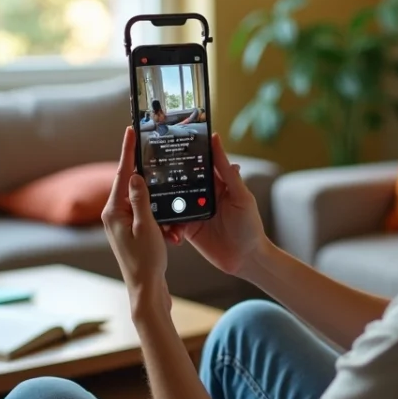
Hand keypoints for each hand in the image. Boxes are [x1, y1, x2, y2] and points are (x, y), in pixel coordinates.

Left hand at [103, 126, 170, 315]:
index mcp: (113, 211)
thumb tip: (135, 175)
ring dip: (161, 208)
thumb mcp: (146, 226)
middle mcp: (115, 215)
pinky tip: (173, 233)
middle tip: (159, 158)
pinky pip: (150, 217)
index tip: (130, 130)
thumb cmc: (145, 261)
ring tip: (171, 224)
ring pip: (145, 202)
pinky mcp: (133, 233)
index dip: (127, 150)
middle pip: (133, 185)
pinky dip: (162, 221)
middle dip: (151, 180)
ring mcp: (123, 224)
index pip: (121, 173)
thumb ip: (140, 199)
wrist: (146, 291)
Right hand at [162, 133, 267, 276]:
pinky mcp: (187, 228)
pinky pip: (172, 221)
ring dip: (162, 199)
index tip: (168, 140)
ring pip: (172, 200)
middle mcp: (203, 195)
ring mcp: (193, 211)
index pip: (198, 163)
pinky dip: (165, 222)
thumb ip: (226, 171)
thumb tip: (216, 140)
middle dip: (165, 176)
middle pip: (181, 180)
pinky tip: (162, 223)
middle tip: (148, 168)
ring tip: (147, 195)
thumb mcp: (241, 195)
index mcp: (216, 183)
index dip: (185, 152)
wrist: (246, 259)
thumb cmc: (250, 226)